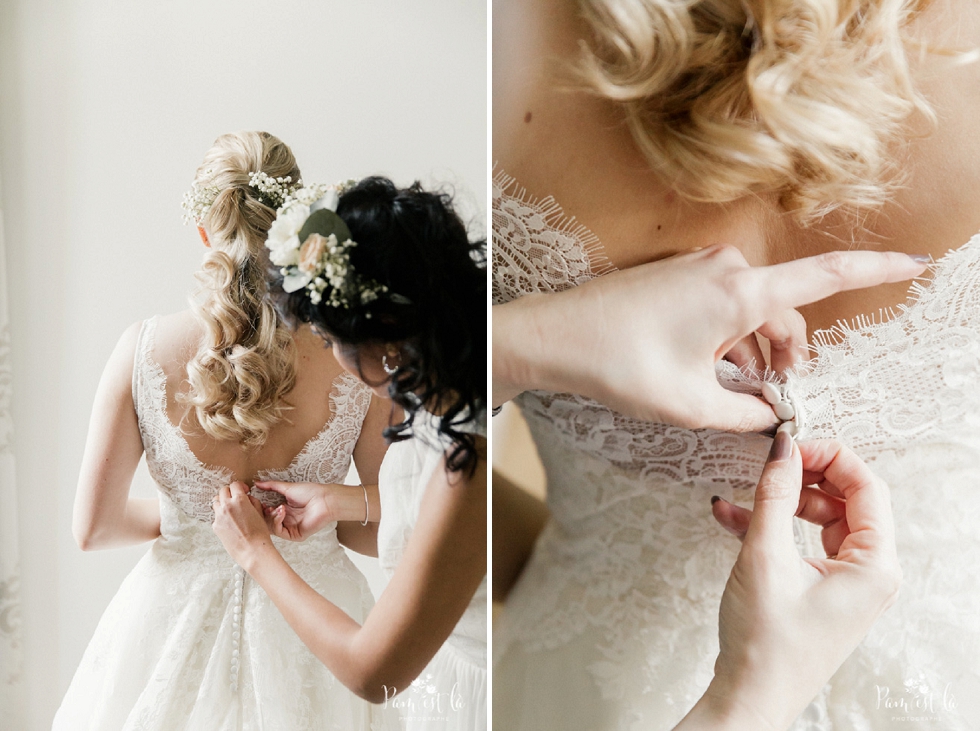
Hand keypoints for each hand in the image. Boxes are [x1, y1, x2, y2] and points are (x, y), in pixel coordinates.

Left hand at [212, 481, 277, 569]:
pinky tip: (230, 522)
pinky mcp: (215, 526)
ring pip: (216, 502)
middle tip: (236, 497)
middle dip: (230, 492)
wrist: (252, 550)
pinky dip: (222, 516)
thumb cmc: (259, 533)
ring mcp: (219, 516)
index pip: (234, 485)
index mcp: (239, 500)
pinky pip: (216, 516)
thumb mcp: (260, 512)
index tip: (243, 490)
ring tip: (231, 509)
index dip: (240, 486)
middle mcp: (227, 506)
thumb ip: (252, 501)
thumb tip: (247, 497)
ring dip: (223, 502)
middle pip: (223, 491)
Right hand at [253, 481, 344, 541]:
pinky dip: (277, 522)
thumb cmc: (310, 492)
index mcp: (284, 510)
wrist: (324, 499)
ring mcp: (290, 528)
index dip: (259, 508)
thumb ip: (271, 486)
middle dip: (262, 514)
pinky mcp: (295, 535)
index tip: (254, 500)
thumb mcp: (287, 488)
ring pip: (271, 528)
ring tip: (276, 507)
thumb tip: (256, 483)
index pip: (265, 513)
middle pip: (266, 521)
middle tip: (262, 506)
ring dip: (270, 517)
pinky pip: (280, 532)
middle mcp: (286, 520)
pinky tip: (282, 512)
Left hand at [493, 246, 926, 430]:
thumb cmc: (617, 364)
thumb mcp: (689, 404)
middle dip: (787, 356)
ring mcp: (700, 269)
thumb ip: (742, 415)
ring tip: (735, 392)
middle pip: (785, 312)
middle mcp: (727, 269)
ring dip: (756, 350)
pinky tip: (712, 369)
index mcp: (741, 293)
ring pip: (754, 311)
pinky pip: (725, 304)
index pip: (826, 275)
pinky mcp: (680, 276)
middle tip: (771, 399)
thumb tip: (769, 418)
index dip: (877, 267)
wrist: (554, 336)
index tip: (917, 262)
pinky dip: (730, 336)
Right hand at [677, 434, 901, 728]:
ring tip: (741, 497)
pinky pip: (804, 542)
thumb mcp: (764, 557)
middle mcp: (869, 573)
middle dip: (803, 478)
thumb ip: (773, 495)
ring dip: (780, 504)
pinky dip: (772, 527)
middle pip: (845, 499)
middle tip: (768, 465)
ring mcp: (846, 582)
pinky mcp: (821, 590)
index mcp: (875, 566)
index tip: (788, 447)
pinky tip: (733, 519)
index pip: (866, 486)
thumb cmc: (766, 643)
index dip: (827, 457)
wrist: (749, 697)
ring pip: (821, 519)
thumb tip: (782, 448)